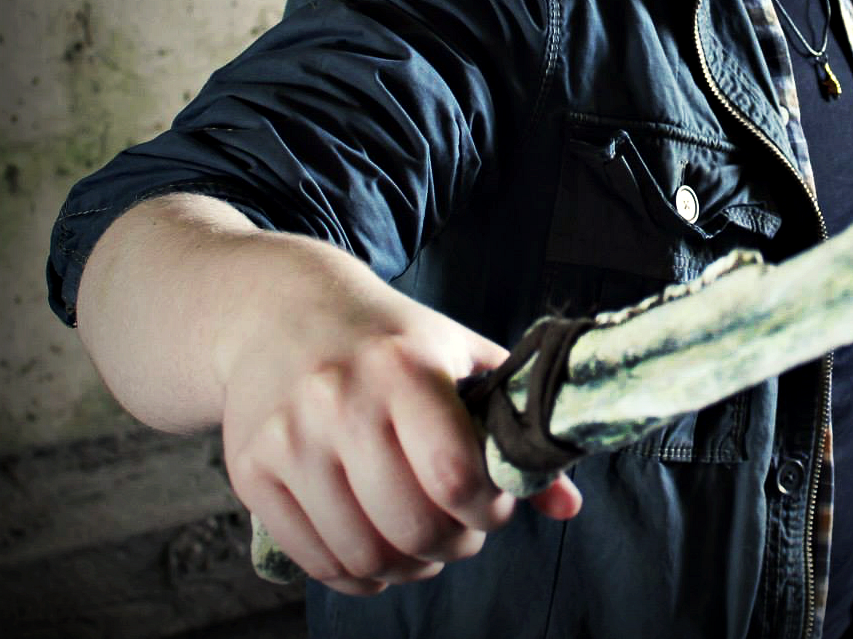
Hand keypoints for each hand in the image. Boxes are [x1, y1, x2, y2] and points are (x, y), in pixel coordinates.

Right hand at [217, 245, 581, 595]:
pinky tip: (377, 549)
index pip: (455, 474)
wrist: (281, 309)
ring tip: (424, 542)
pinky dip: (358, 575)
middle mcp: (341, 400)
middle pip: (412, 526)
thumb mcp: (458, 356)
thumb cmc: (388, 338)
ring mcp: (290, 439)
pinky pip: (316, 561)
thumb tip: (568, 505)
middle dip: (454, 544)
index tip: (496, 503)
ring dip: (408, 567)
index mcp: (403, 365)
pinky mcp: (252, 471)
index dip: (489, 509)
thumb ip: (514, 424)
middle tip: (464, 530)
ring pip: (363, 555)